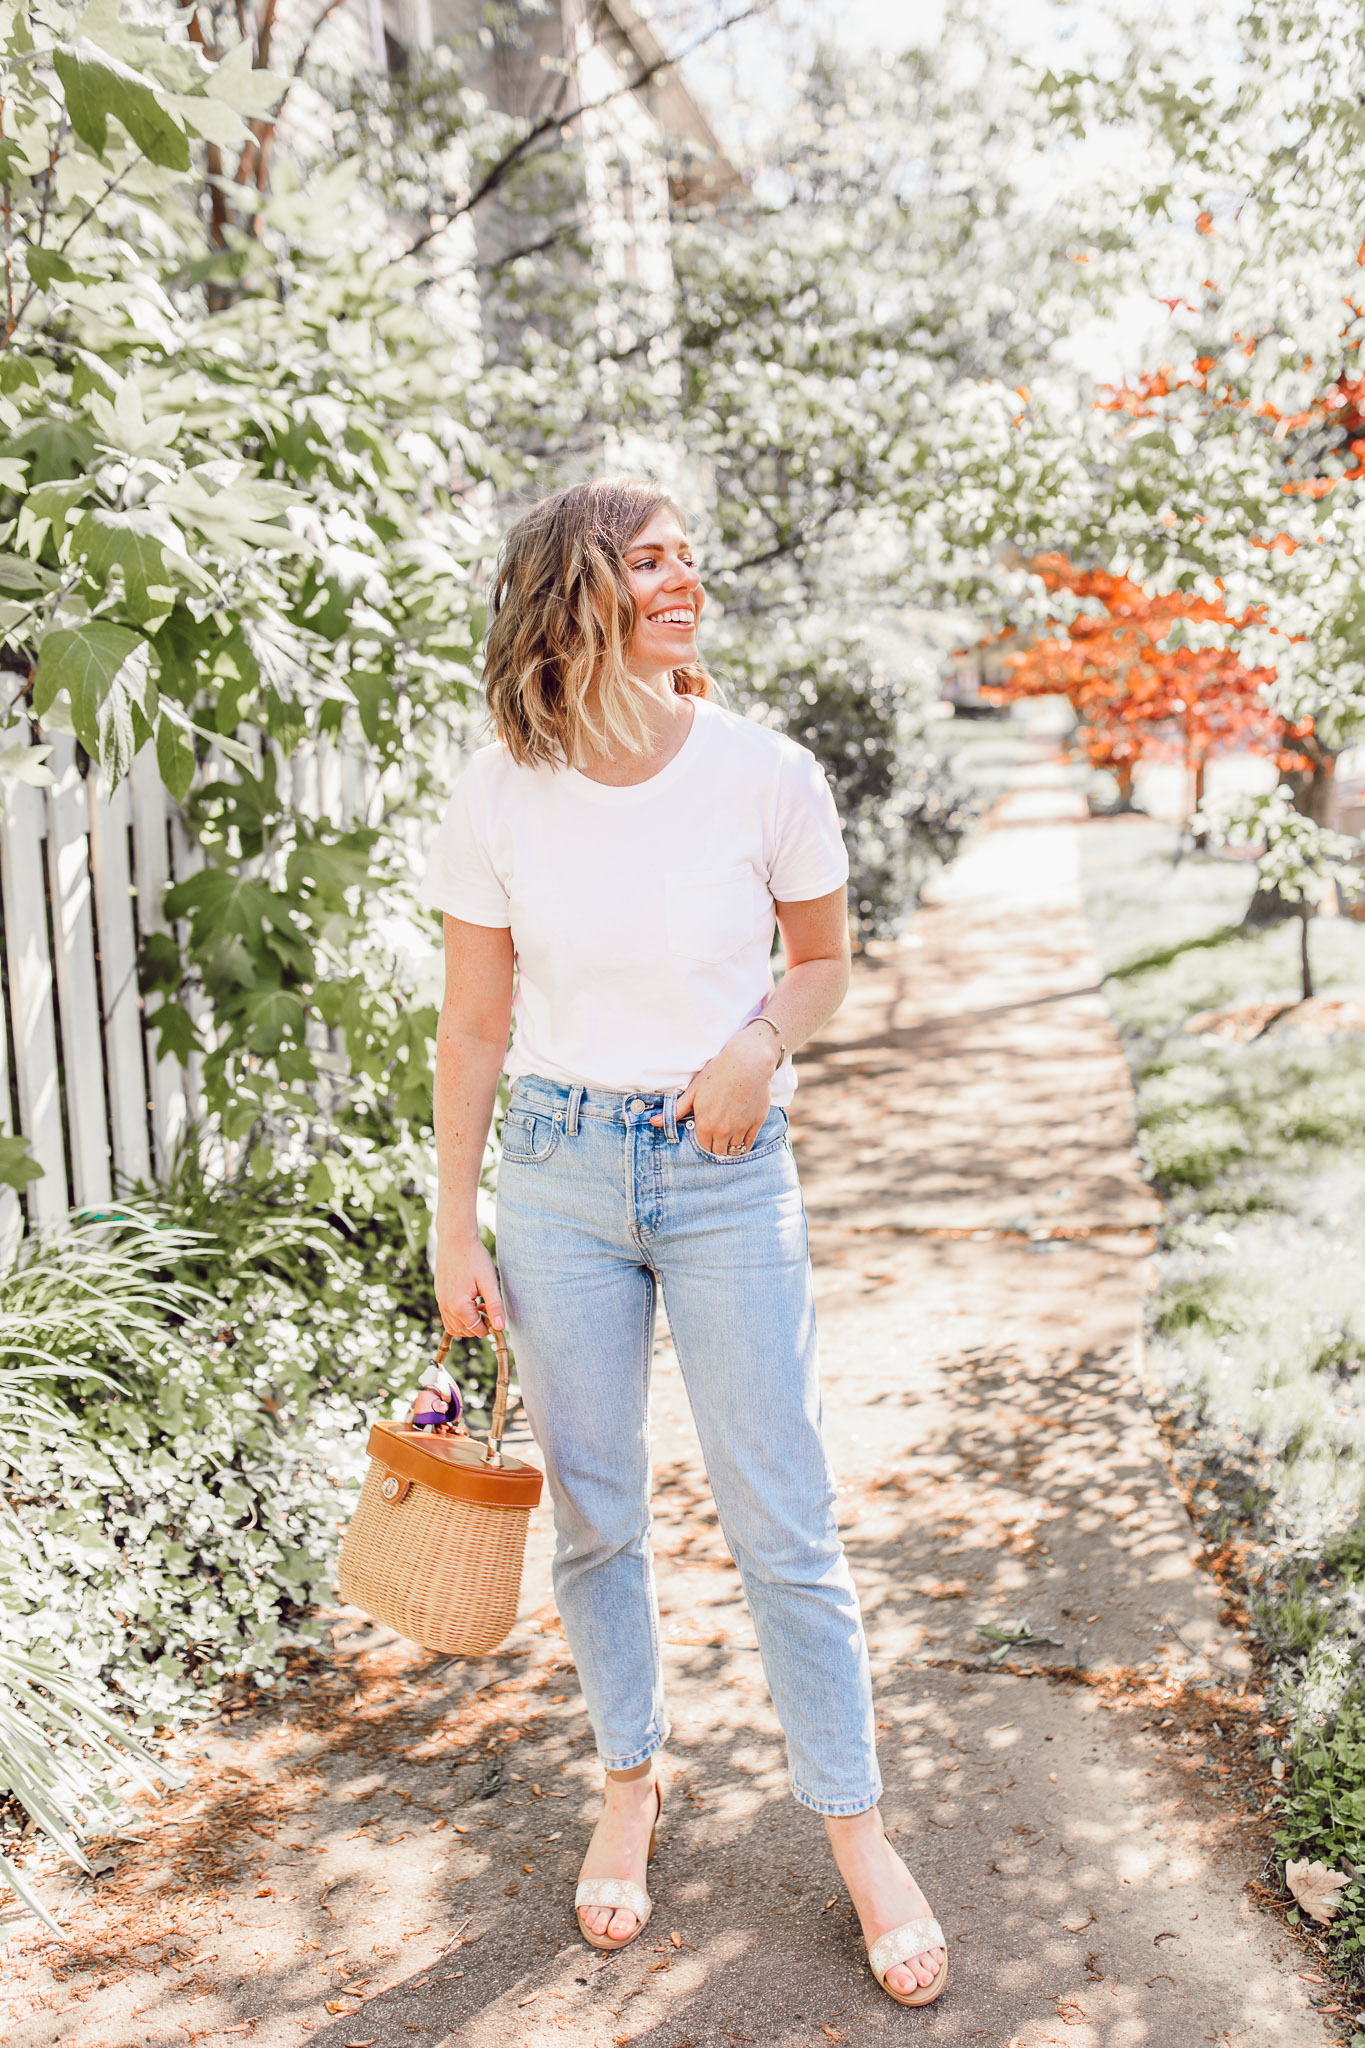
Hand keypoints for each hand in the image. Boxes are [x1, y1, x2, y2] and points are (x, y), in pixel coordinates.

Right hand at [434, 1227, 504, 1335]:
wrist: (455, 1240)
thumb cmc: (475, 1259)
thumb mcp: (489, 1282)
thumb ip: (495, 1306)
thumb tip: (500, 1327)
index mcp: (459, 1307)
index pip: (477, 1330)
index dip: (490, 1325)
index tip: (494, 1309)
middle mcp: (446, 1307)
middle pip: (466, 1331)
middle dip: (479, 1324)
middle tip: (487, 1304)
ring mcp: (440, 1302)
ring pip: (454, 1327)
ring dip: (468, 1323)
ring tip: (478, 1304)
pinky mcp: (439, 1296)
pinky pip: (447, 1317)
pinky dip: (458, 1317)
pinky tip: (469, 1301)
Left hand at [653, 1022, 778, 1153]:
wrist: (747, 1062)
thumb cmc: (718, 1073)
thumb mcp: (693, 1091)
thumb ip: (675, 1111)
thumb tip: (653, 1122)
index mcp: (705, 1124)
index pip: (703, 1147)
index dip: (703, 1143)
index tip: (705, 1138)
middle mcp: (723, 1131)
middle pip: (718, 1153)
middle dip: (716, 1148)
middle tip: (716, 1140)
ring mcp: (741, 1128)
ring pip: (734, 1151)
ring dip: (729, 1148)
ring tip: (727, 1139)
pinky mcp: (756, 1123)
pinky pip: (749, 1144)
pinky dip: (744, 1144)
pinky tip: (740, 1137)